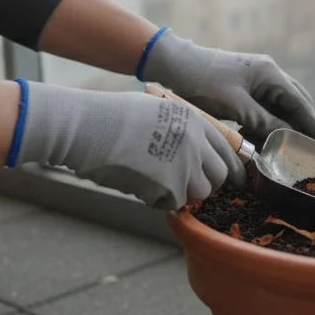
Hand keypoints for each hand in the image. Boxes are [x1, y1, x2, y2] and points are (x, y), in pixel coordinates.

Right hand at [15, 82, 244, 209]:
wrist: (88, 127)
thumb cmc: (111, 117)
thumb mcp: (156, 111)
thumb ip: (180, 130)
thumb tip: (191, 152)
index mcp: (194, 121)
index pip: (227, 150)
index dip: (226, 166)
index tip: (223, 177)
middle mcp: (196, 142)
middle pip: (218, 176)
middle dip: (203, 184)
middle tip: (181, 185)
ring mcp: (185, 165)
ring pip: (198, 193)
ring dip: (180, 194)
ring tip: (154, 181)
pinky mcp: (170, 186)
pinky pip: (172, 203)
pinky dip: (157, 200)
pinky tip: (138, 184)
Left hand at [141, 29, 314, 142]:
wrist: (172, 65)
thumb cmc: (203, 82)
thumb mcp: (236, 106)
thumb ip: (265, 122)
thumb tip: (287, 140)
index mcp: (270, 74)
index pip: (301, 104)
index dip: (313, 126)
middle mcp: (268, 74)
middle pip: (295, 103)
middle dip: (302, 126)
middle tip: (308, 150)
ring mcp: (256, 79)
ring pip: (279, 106)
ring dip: (282, 126)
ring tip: (286, 148)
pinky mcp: (243, 87)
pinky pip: (263, 107)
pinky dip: (265, 123)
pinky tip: (261, 138)